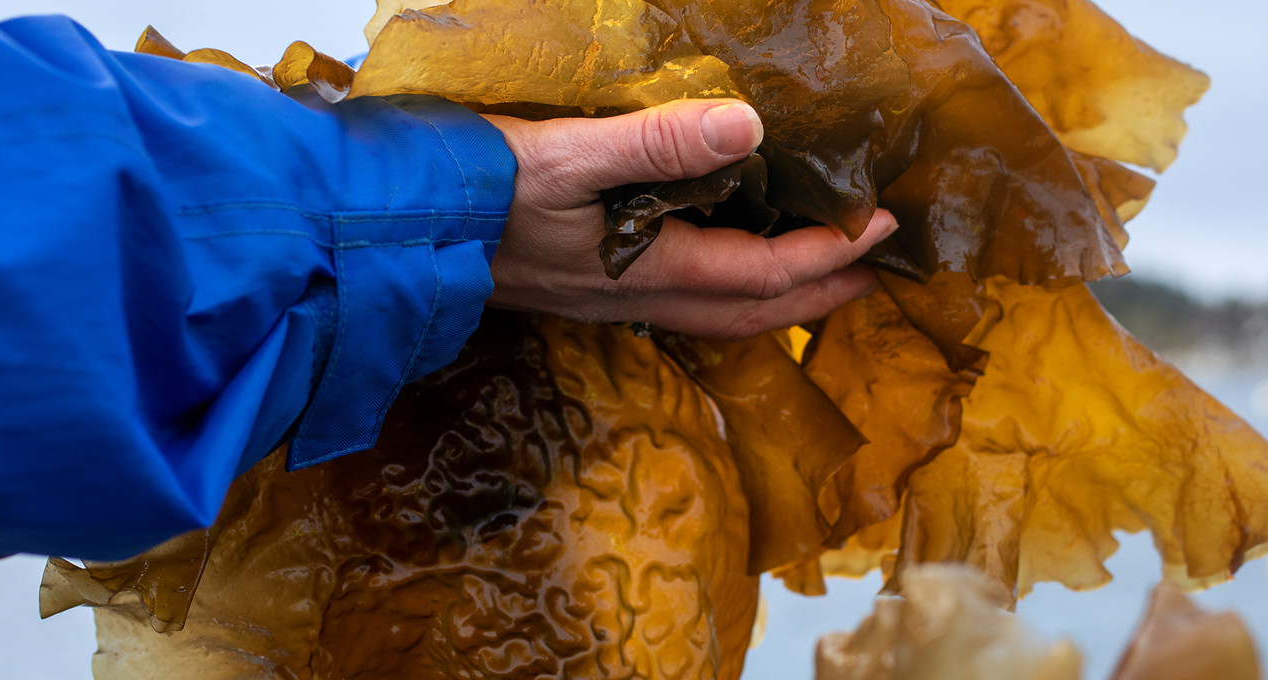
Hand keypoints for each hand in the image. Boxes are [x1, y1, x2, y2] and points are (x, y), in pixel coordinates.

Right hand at [482, 99, 897, 339]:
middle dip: (820, 295)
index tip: (883, 225)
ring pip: (715, 315)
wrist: (385, 230)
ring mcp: (606, 300)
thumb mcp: (566, 155)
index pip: (762, 274)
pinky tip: (722, 258)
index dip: (830, 253)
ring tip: (819, 273)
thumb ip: (656, 144)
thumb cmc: (470, 189)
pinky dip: (726, 287)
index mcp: (642, 266)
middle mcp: (633, 296)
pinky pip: (678, 302)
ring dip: (776, 299)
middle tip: (872, 270)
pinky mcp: (580, 288)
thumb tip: (749, 128)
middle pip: (750, 314)